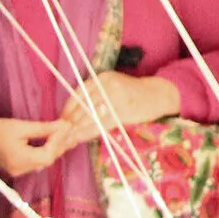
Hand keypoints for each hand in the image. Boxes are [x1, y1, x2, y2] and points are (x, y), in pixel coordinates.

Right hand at [0, 117, 74, 176]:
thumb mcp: (20, 126)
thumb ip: (43, 129)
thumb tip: (64, 126)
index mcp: (20, 160)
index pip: (48, 154)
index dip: (60, 141)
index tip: (66, 127)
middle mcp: (21, 169)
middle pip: (48, 159)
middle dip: (60, 144)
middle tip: (70, 130)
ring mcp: (19, 170)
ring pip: (43, 161)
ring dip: (55, 147)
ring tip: (65, 133)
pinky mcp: (17, 167)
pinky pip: (36, 160)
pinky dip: (46, 150)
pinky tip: (52, 140)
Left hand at [55, 71, 183, 144]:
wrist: (159, 94)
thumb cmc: (132, 94)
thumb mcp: (112, 88)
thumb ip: (94, 97)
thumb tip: (71, 116)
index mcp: (102, 78)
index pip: (77, 95)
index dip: (67, 110)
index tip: (60, 122)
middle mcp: (108, 85)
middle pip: (82, 106)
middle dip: (69, 123)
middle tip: (60, 135)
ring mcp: (117, 97)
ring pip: (89, 116)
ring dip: (76, 130)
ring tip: (67, 139)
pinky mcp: (124, 111)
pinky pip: (101, 124)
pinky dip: (88, 132)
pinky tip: (80, 138)